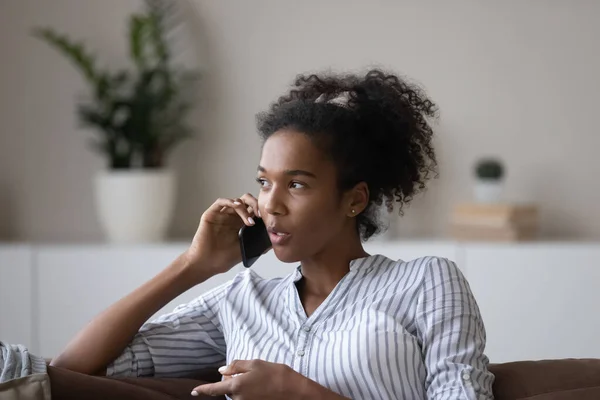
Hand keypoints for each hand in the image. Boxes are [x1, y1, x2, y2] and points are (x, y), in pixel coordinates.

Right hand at [184, 193, 260, 281]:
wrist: (206, 264)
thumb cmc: (223, 259)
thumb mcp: (245, 250)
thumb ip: (258, 243)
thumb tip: (274, 240)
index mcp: (240, 224)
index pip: (252, 210)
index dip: (260, 211)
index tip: (267, 219)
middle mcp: (231, 217)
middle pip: (245, 201)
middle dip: (255, 204)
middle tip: (260, 214)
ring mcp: (221, 215)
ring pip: (235, 201)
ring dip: (245, 207)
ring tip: (249, 221)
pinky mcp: (211, 214)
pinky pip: (221, 202)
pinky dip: (230, 201)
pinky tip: (237, 207)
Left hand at [191, 359, 307, 399]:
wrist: (295, 392)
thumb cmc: (276, 375)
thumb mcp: (256, 364)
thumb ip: (236, 366)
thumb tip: (221, 370)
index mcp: (236, 386)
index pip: (214, 389)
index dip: (203, 390)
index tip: (194, 391)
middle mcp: (239, 399)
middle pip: (229, 391)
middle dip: (234, 383)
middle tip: (252, 375)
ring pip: (238, 396)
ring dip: (244, 389)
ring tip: (261, 382)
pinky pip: (247, 399)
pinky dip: (251, 394)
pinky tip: (263, 389)